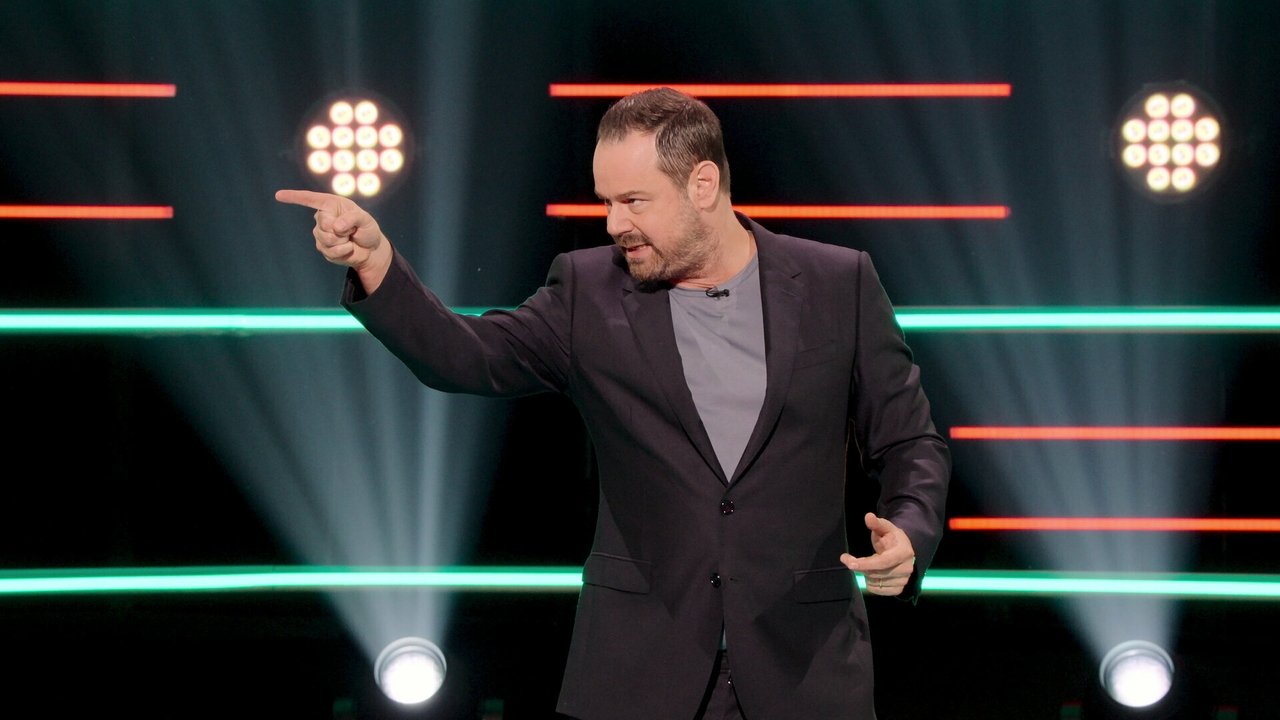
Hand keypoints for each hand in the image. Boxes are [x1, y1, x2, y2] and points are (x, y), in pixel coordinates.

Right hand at [275, 189, 392, 292]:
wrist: (370, 250)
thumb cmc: (367, 230)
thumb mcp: (366, 220)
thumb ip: (353, 218)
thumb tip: (336, 226)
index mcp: (331, 204)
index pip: (310, 199)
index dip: (294, 197)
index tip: (278, 195)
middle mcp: (323, 217)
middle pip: (323, 224)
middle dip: (341, 230)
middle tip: (351, 231)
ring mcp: (320, 233)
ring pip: (326, 238)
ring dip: (342, 241)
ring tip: (349, 239)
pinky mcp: (323, 248)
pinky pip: (330, 250)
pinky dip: (343, 251)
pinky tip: (348, 248)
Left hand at [840, 512, 915, 596]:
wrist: (904, 551)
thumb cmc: (892, 538)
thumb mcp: (885, 528)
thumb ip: (876, 523)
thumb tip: (868, 516)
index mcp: (904, 552)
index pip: (883, 562)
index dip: (865, 564)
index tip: (849, 563)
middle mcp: (907, 568)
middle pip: (876, 573)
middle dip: (861, 566)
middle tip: (851, 559)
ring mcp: (904, 580)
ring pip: (875, 583)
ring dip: (866, 575)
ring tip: (870, 564)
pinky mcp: (899, 589)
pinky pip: (878, 591)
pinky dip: (871, 584)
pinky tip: (872, 574)